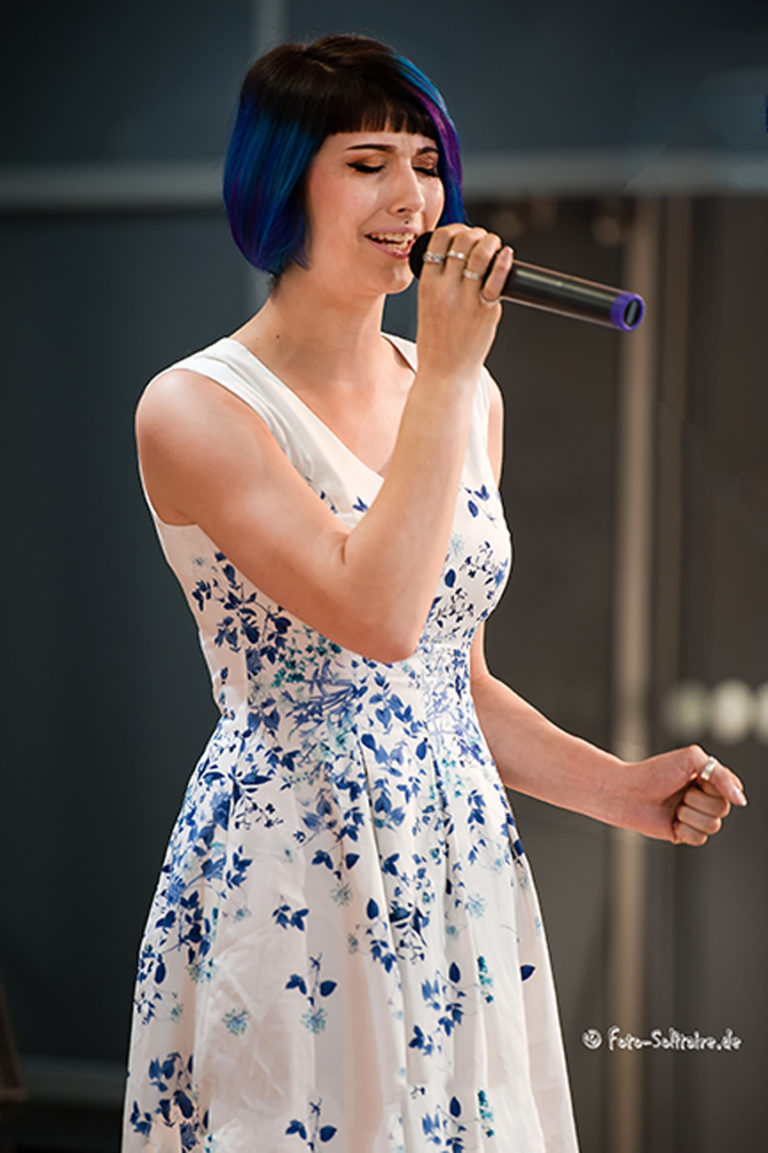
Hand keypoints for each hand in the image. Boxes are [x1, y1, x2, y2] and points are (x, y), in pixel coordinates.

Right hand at [415, 224, 512, 383]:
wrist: (445, 373)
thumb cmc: (437, 343)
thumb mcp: (427, 307)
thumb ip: (439, 283)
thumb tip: (458, 260)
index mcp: (427, 286)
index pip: (438, 240)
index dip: (454, 229)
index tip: (463, 233)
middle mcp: (446, 290)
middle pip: (462, 242)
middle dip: (477, 234)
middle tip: (484, 241)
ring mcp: (466, 300)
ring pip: (480, 255)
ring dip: (491, 242)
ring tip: (496, 247)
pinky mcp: (485, 311)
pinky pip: (497, 279)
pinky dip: (504, 263)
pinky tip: (507, 256)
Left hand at [620, 745, 746, 845]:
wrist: (625, 792)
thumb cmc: (653, 772)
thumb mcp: (691, 760)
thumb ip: (722, 775)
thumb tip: (740, 799)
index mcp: (708, 779)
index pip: (731, 790)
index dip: (716, 787)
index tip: (697, 780)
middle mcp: (703, 798)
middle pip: (723, 809)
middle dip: (699, 801)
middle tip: (681, 793)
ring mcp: (694, 816)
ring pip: (713, 826)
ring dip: (690, 815)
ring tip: (674, 806)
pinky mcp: (684, 833)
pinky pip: (699, 839)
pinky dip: (684, 829)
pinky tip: (671, 821)